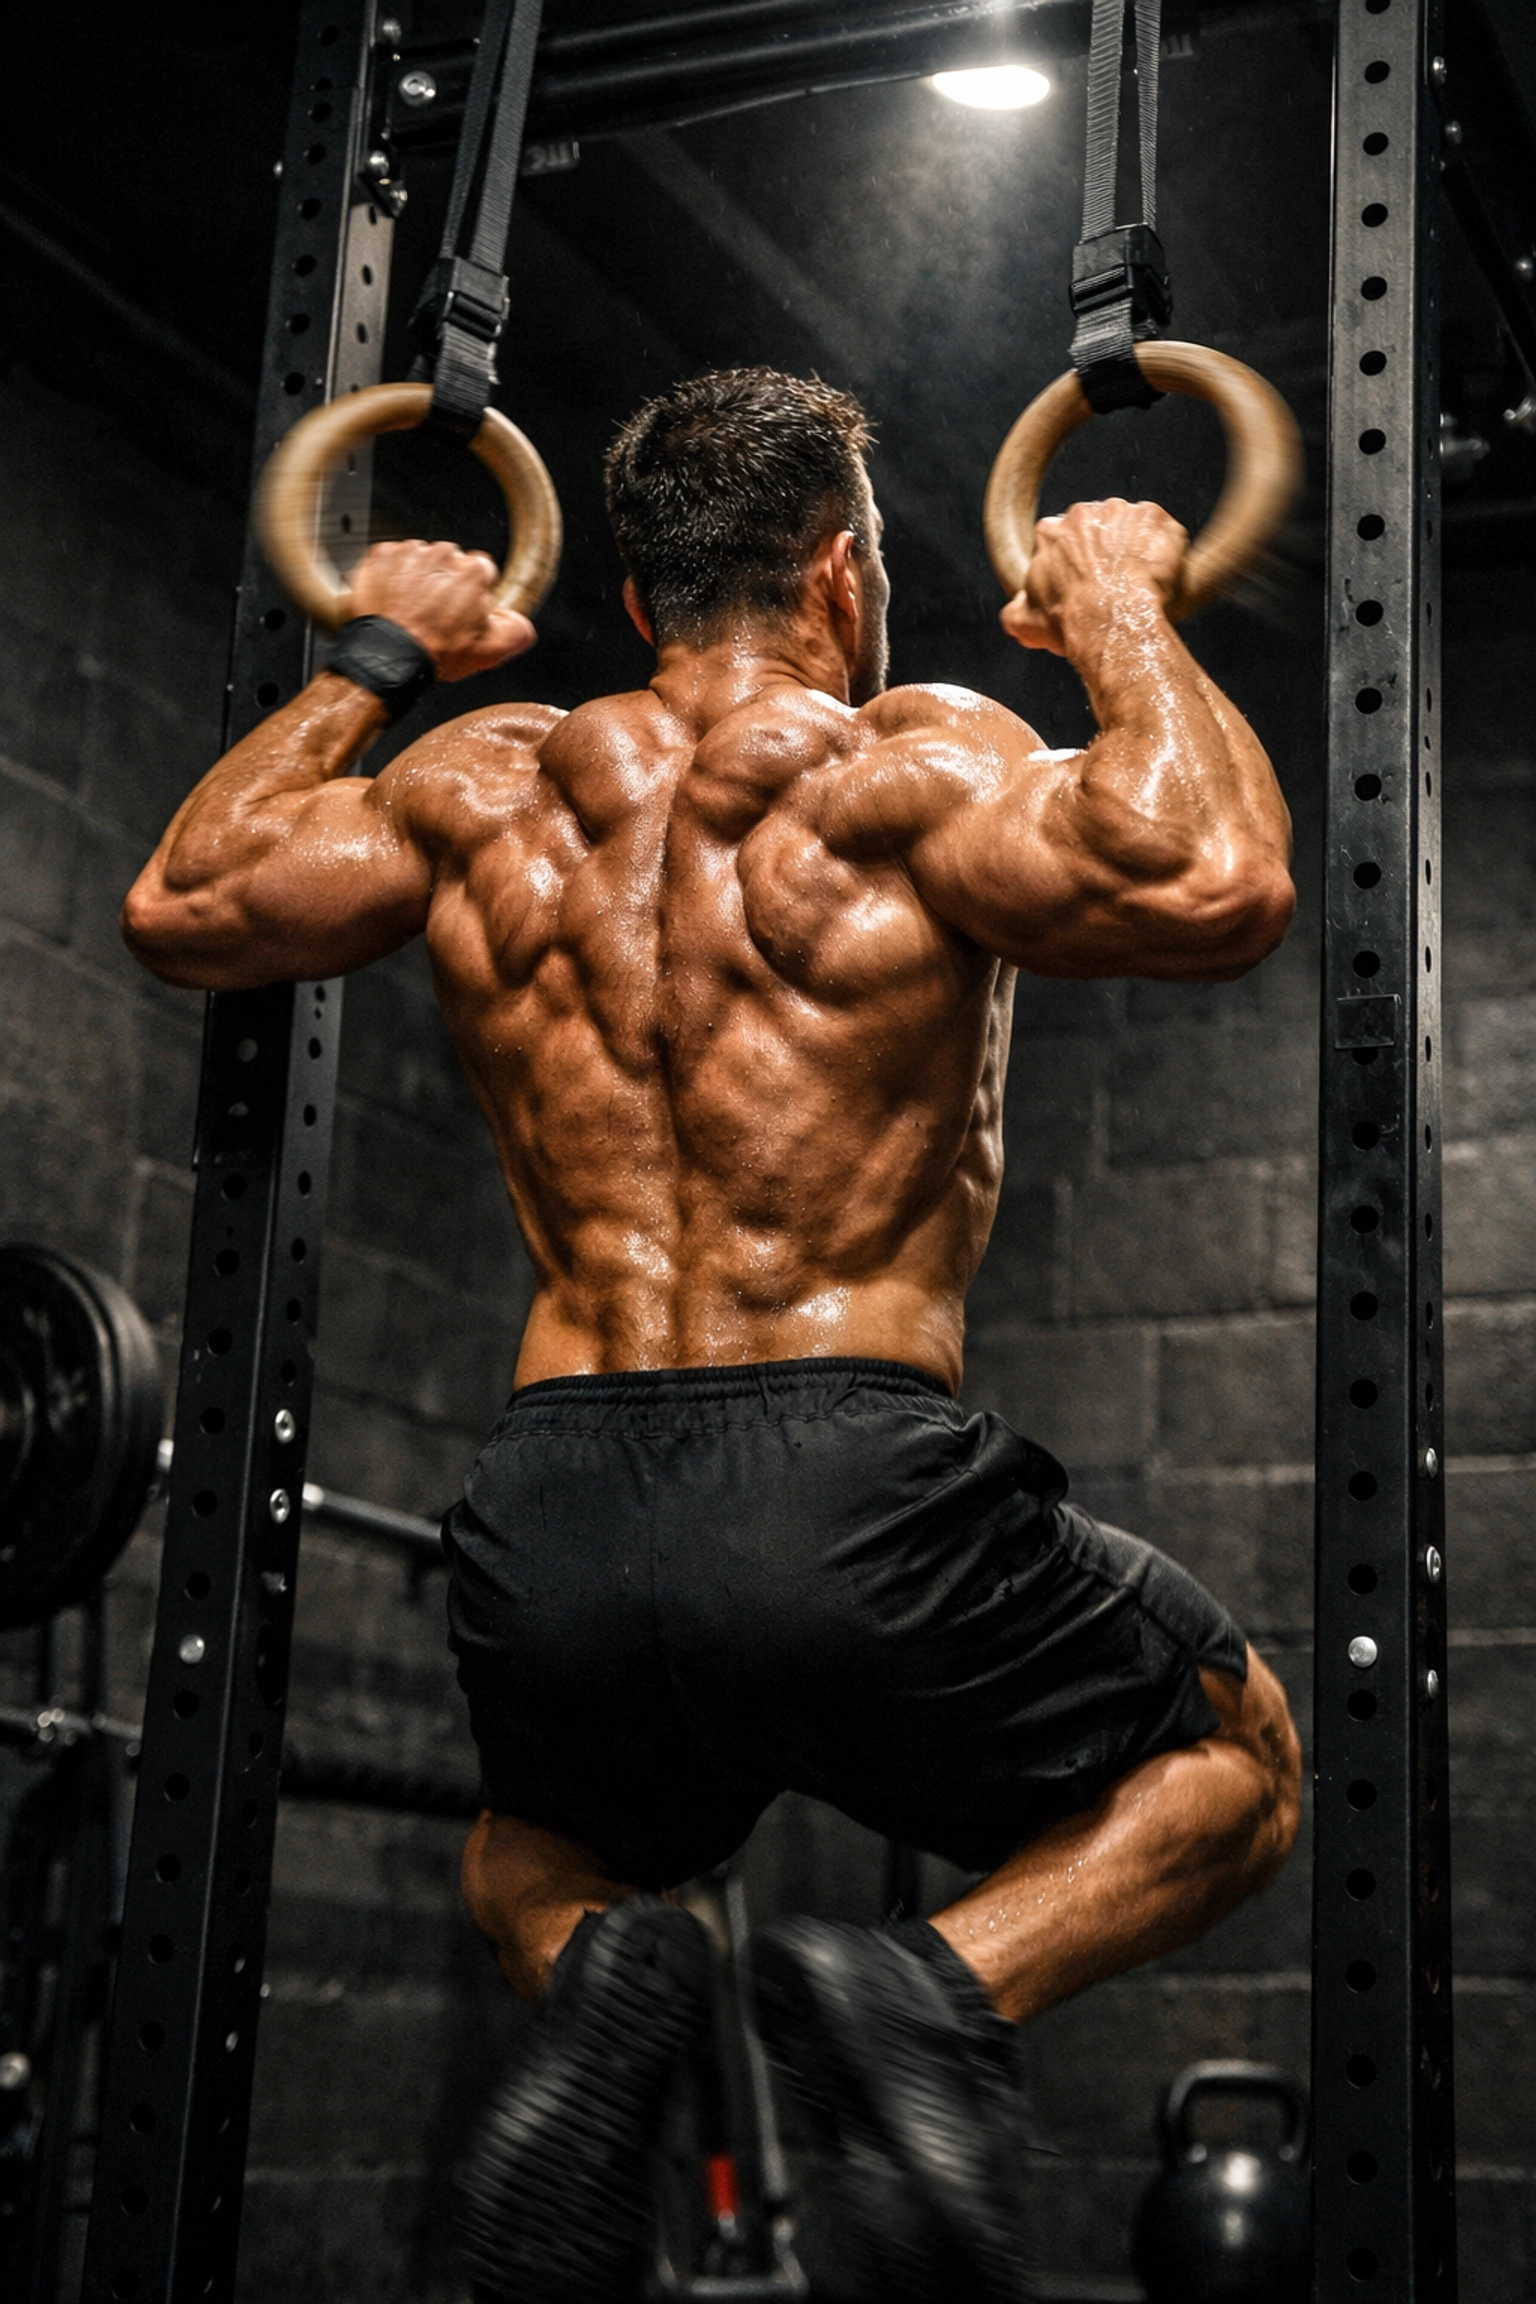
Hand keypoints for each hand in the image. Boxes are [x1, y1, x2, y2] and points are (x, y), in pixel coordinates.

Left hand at [348, 538, 536, 680]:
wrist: (389, 654)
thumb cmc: (436, 651)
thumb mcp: (490, 651)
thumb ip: (517, 632)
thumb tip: (520, 622)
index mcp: (473, 571)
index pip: (482, 570)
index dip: (474, 592)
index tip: (462, 609)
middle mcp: (443, 554)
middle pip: (451, 562)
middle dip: (446, 582)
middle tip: (435, 613)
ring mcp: (410, 553)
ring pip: (421, 560)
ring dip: (419, 578)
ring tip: (412, 608)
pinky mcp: (382, 556)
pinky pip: (392, 559)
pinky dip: (393, 576)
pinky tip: (394, 600)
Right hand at [1000, 498, 1187, 656]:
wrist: (1112, 621)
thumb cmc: (1070, 623)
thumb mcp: (1026, 624)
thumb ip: (1015, 611)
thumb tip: (1015, 612)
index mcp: (1050, 531)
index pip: (1060, 538)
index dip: (1073, 562)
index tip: (1083, 581)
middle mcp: (1083, 512)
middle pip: (1098, 528)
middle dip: (1106, 551)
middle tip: (1115, 584)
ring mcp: (1122, 511)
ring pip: (1133, 527)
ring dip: (1137, 549)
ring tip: (1141, 584)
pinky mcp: (1155, 517)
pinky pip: (1164, 531)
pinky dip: (1167, 550)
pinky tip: (1161, 577)